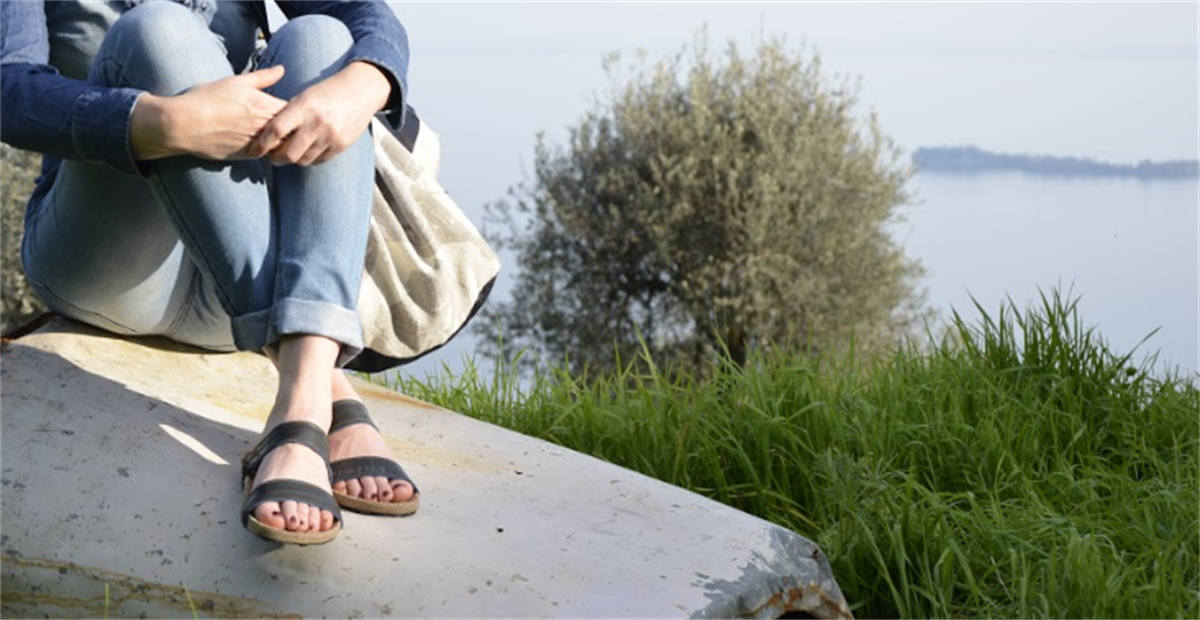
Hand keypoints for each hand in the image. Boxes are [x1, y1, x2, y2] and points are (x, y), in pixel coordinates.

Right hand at [130, 66, 287, 160]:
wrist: (183, 124)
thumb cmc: (206, 99)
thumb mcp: (235, 82)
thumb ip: (262, 78)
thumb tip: (282, 69)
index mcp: (265, 105)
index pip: (295, 110)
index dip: (298, 111)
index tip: (295, 110)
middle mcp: (264, 125)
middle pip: (293, 130)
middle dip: (296, 129)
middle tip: (294, 127)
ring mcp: (257, 143)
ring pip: (283, 146)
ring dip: (284, 143)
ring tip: (280, 138)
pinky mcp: (247, 156)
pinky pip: (267, 156)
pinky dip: (270, 152)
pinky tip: (265, 148)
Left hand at [248, 61, 390, 166]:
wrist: (360, 91)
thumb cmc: (327, 92)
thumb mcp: (305, 96)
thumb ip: (288, 114)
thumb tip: (267, 133)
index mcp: (304, 106)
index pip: (276, 130)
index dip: (263, 143)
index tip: (256, 149)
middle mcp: (317, 122)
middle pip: (289, 153)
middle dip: (277, 159)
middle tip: (272, 156)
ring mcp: (331, 136)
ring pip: (303, 160)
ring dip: (293, 159)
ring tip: (289, 153)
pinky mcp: (341, 145)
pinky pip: (319, 160)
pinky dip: (310, 159)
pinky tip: (307, 151)